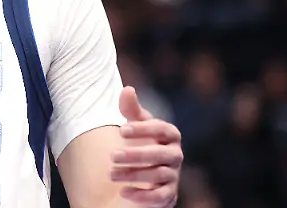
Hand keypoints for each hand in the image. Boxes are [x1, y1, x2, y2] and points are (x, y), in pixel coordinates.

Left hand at [110, 86, 182, 206]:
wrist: (143, 174)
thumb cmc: (140, 143)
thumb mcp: (134, 126)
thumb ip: (131, 109)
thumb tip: (128, 90)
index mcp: (170, 135)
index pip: (162, 129)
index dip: (143, 129)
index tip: (121, 130)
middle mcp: (175, 155)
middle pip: (160, 154)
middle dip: (135, 155)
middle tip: (112, 155)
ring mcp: (173, 176)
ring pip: (157, 175)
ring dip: (133, 175)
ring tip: (110, 173)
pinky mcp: (168, 195)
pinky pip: (160, 197)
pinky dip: (143, 196)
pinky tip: (123, 192)